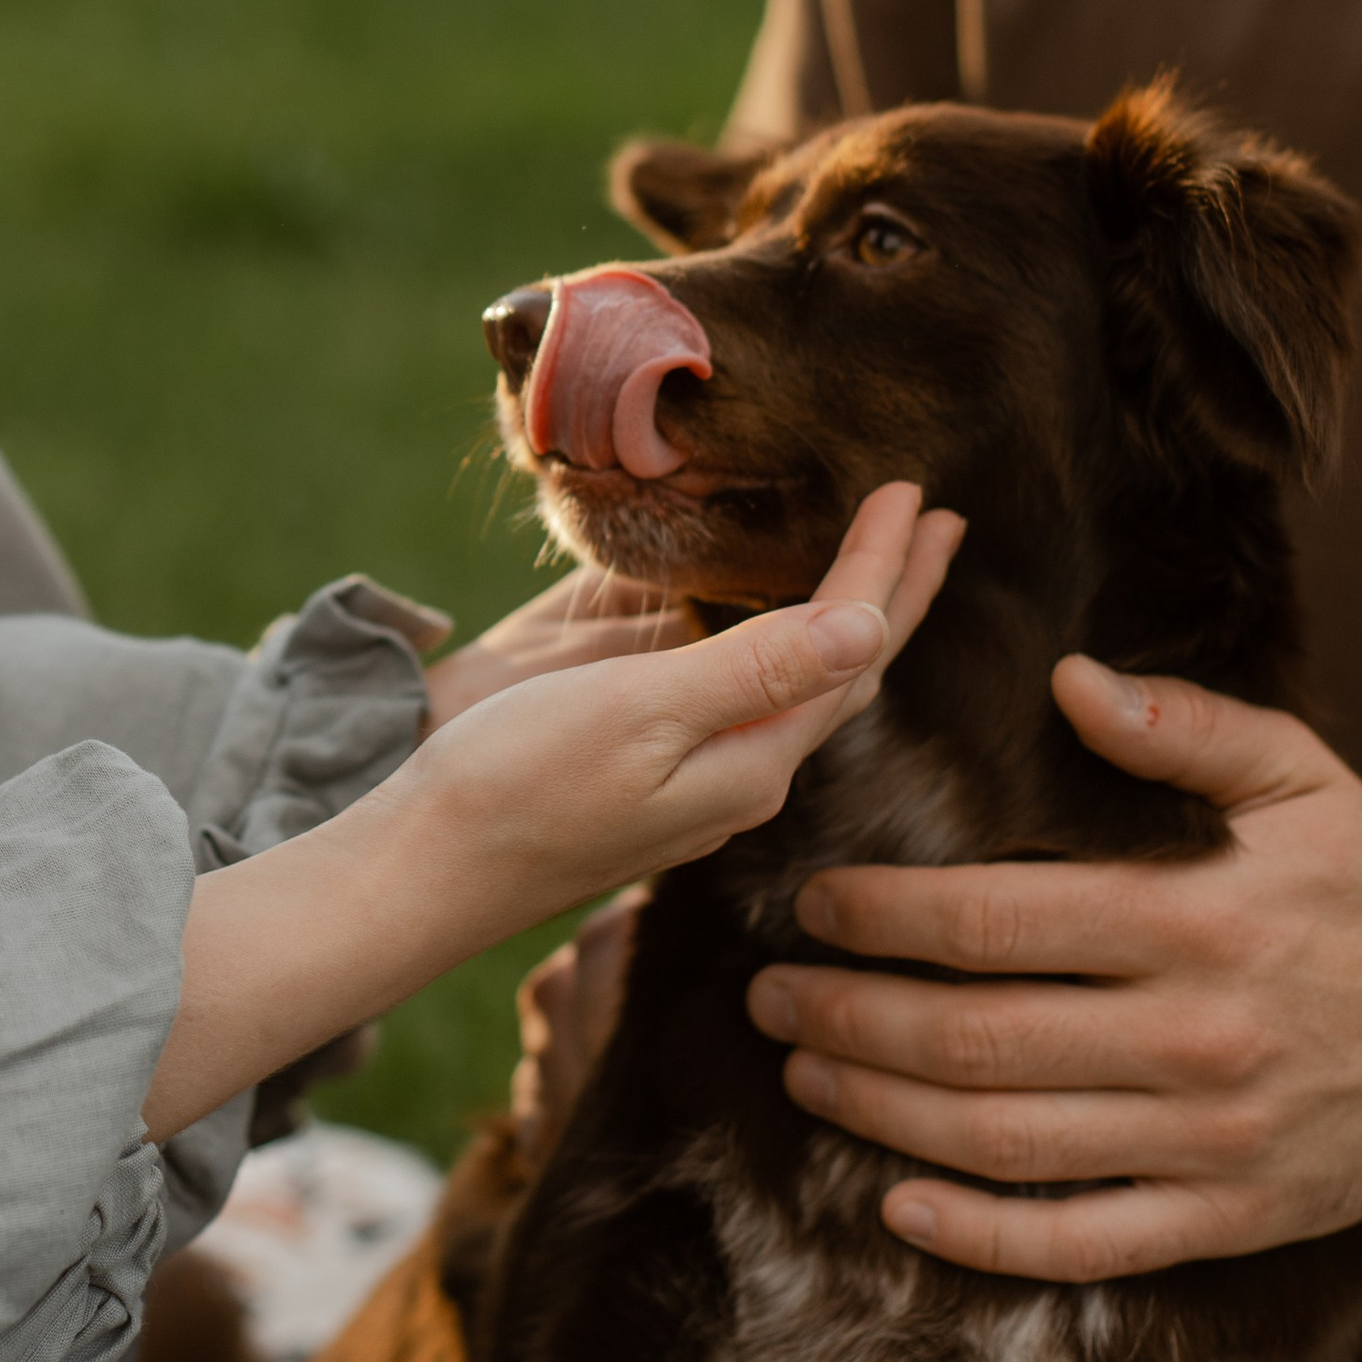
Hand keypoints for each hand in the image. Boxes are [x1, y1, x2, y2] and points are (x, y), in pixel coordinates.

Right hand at [144, 482, 961, 1141]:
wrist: (426, 871)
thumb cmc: (517, 784)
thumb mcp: (640, 712)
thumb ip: (756, 669)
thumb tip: (869, 624)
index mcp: (754, 757)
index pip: (850, 647)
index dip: (888, 568)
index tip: (917, 491)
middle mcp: (744, 774)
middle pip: (846, 670)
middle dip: (893, 594)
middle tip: (935, 521)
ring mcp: (701, 783)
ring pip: (800, 689)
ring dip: (843, 619)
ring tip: (873, 566)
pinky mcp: (655, 779)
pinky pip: (747, 700)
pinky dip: (778, 649)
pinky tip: (765, 634)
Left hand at [746, 655, 1361, 1280]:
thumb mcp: (1298, 777)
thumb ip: (1183, 726)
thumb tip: (1070, 681)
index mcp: (1195, 922)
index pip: (995, 924)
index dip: (884, 919)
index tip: (812, 906)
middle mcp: (1193, 1039)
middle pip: (974, 1040)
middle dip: (850, 1019)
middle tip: (769, 1000)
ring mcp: (1209, 1143)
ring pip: (1006, 1144)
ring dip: (883, 1117)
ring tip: (804, 1078)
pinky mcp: (1228, 1219)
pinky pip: (1083, 1245)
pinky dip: (981, 1237)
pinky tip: (899, 1208)